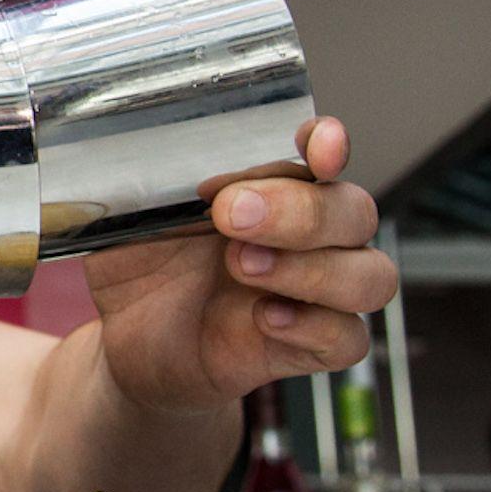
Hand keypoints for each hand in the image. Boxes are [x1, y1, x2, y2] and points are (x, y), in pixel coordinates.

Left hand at [79, 117, 394, 413]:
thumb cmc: (139, 266)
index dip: (330, 145)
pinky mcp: (307, 346)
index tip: (320, 146)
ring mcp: (313, 292)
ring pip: (370, 275)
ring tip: (242, 266)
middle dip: (301, 210)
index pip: (324, 154)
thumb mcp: (122, 218)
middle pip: (354, 211)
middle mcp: (307, 234)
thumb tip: (120, 151)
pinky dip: (314, 327)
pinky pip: (349, 339)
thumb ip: (134, 184)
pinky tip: (264, 318)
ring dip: (313, 269)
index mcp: (270, 186)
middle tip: (231, 214)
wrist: (127, 342)